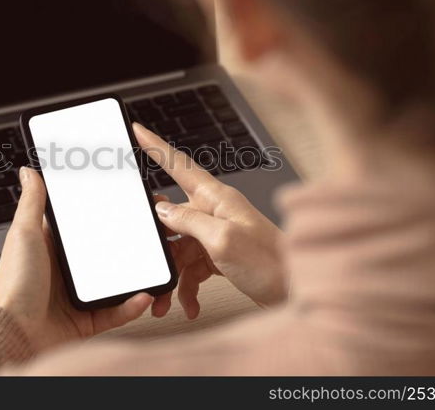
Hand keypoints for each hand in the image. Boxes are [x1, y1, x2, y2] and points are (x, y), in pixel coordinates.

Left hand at [0, 167, 154, 351]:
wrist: (14, 334)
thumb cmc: (13, 285)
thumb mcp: (24, 234)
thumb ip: (32, 202)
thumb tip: (29, 171)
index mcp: (53, 248)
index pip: (83, 226)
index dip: (104, 214)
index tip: (125, 204)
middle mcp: (66, 271)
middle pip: (105, 253)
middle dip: (129, 245)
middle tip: (152, 233)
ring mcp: (79, 296)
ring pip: (116, 282)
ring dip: (136, 275)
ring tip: (153, 264)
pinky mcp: (87, 320)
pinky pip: (117, 311)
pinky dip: (131, 305)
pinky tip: (143, 295)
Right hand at [134, 123, 287, 317]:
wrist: (297, 291)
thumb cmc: (271, 263)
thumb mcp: (222, 240)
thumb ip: (188, 221)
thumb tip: (162, 209)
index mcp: (216, 198)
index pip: (178, 164)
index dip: (155, 146)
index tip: (137, 130)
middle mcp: (215, 212)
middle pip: (171, 215)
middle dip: (157, 240)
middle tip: (145, 253)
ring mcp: (216, 234)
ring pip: (179, 247)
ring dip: (173, 275)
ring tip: (166, 297)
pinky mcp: (219, 256)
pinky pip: (192, 268)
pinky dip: (187, 288)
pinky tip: (189, 303)